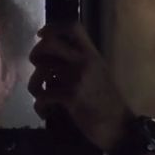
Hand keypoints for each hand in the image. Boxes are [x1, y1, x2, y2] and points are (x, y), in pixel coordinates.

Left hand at [28, 22, 132, 150]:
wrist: (120, 127)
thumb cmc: (109, 102)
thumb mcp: (99, 73)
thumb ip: (82, 62)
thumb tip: (55, 58)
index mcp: (92, 54)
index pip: (72, 27)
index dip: (52, 27)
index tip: (41, 34)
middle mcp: (84, 61)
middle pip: (49, 43)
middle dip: (36, 54)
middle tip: (37, 66)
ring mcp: (78, 78)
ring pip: (42, 70)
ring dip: (34, 84)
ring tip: (39, 94)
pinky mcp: (72, 97)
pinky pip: (43, 95)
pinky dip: (39, 105)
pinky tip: (45, 112)